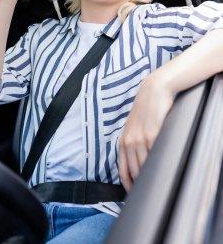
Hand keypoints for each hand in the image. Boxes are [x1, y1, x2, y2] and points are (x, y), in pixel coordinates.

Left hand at [118, 73, 174, 191]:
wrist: (153, 92)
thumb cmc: (145, 111)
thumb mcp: (133, 128)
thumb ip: (133, 144)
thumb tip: (138, 163)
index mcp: (122, 141)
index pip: (122, 170)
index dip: (128, 185)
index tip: (133, 193)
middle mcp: (129, 142)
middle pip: (134, 172)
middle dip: (140, 184)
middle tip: (148, 191)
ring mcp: (140, 139)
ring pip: (144, 167)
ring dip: (149, 176)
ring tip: (155, 181)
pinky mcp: (152, 135)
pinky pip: (155, 156)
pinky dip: (158, 164)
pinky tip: (162, 167)